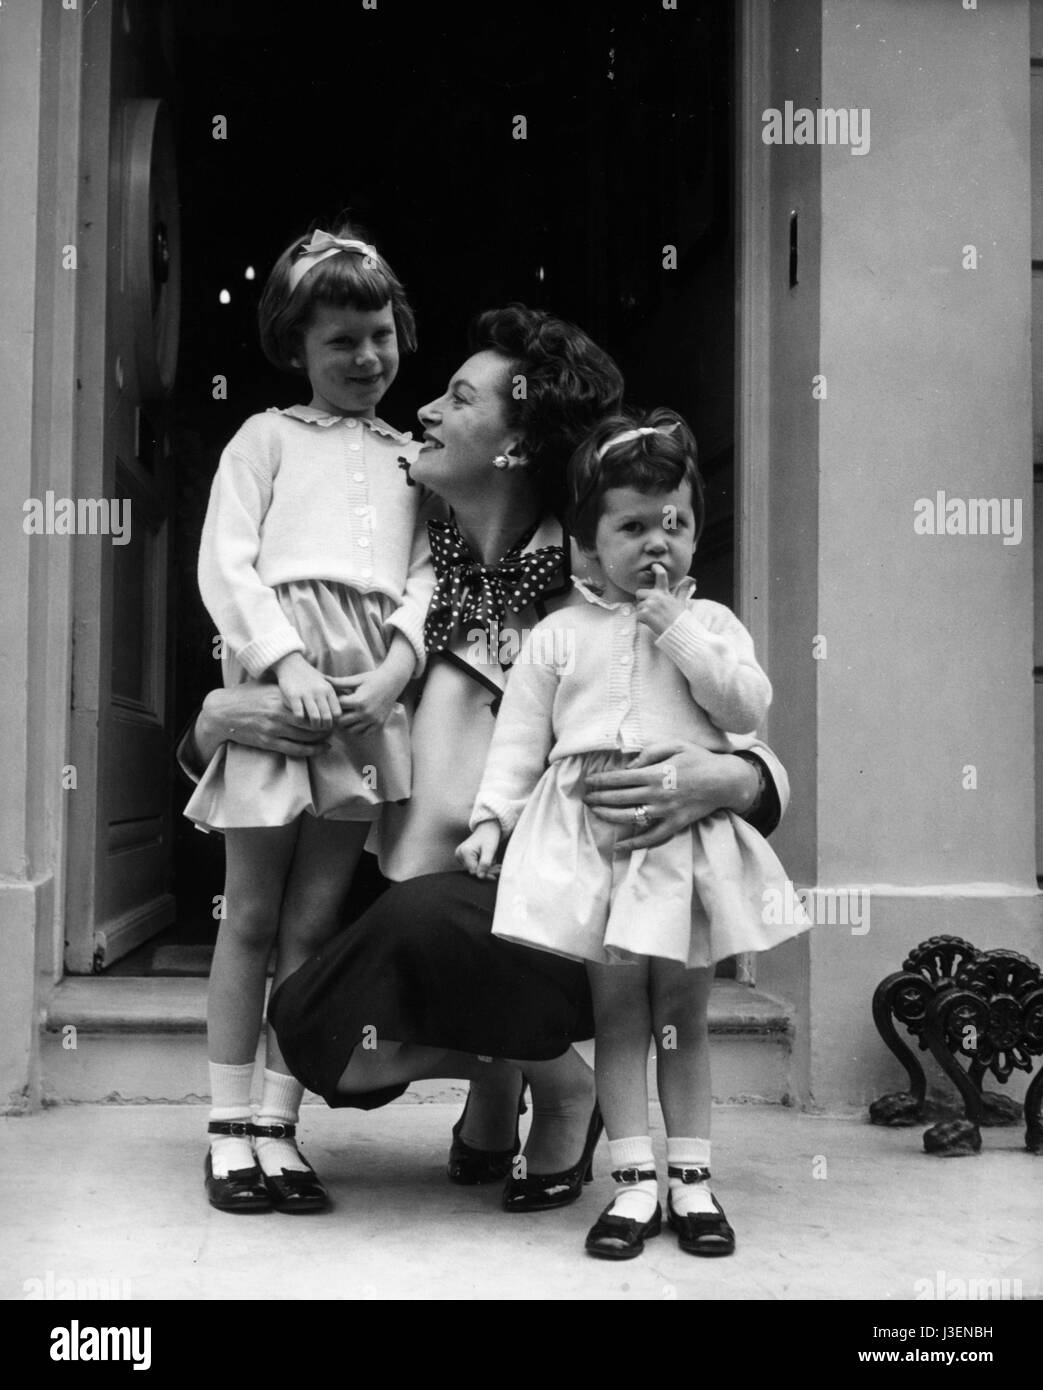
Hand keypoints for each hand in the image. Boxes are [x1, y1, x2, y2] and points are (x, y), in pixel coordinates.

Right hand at [194, 684, 331, 765]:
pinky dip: (312, 750)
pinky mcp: (268, 742)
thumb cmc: (246, 695)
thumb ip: (286, 686)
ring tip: (330, 737)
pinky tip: (322, 748)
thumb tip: (308, 680)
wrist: (222, 712)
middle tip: (335, 726)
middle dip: (327, 726)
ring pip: (306, 737)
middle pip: (312, 722)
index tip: (333, 711)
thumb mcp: (266, 685)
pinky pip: (295, 749)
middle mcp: (278, 713)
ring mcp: (273, 729)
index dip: (325, 710)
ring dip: (322, 738)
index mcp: (280, 697)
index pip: (310, 705)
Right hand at [273, 653, 339, 728]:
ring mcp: (306, 694)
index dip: (334, 721)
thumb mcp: (326, 683)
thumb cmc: (310, 677)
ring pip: (315, 718)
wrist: (291, 664)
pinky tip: (299, 720)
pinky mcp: (293, 695)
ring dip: (313, 726)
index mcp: (329, 690)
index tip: (329, 723)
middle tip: (321, 729)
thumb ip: (335, 694)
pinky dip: (300, 721)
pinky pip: (299, 714)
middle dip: (325, 727)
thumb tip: (346, 708)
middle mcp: (319, 692)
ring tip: (311, 727)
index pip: (337, 713)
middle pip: (327, 718)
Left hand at [332, 668, 401, 735]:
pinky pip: (363, 733)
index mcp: (359, 701)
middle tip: (339, 708)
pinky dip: (357, 728)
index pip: (338, 708)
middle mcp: (365, 713)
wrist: (393, 681)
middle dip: (338, 715)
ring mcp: (373, 720)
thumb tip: (322, 678)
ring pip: (351, 730)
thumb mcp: (356, 679)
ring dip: (347, 723)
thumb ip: (339, 682)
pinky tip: (356, 719)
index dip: (334, 703)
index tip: (336, 698)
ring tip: (348, 713)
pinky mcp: (378, 724)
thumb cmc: (372, 678)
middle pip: (342, 722)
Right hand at [455, 821, 502, 879]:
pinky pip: (474, 864)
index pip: (474, 871)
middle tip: (499, 870)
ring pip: (475, 868)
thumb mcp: (490, 850)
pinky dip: (483, 864)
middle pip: (474, 870)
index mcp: (464, 852)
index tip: (495, 877)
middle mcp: (459, 854)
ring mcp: (460, 855)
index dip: (485, 874)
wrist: (487, 827)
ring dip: (486, 868)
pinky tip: (492, 862)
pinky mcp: (463, 856)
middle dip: (487, 870)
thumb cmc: (489, 836)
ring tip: (497, 865)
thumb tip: (480, 877)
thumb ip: (485, 864)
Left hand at [582, 742, 759, 850]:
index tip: (588, 782)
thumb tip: (629, 766)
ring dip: (609, 816)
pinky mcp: (675, 824)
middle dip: (599, 798)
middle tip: (586, 798)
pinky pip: (652, 838)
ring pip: (630, 817)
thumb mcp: (675, 745)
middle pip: (619, 798)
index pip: (619, 778)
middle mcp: (657, 794)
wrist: (724, 780)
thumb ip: (649, 753)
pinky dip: (635, 843)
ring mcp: (665, 811)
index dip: (600, 781)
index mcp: (655, 773)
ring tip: (595, 813)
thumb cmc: (698, 759)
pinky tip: (619, 845)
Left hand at [634, 563, 685, 637]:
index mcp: (664, 592)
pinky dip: (643, 620)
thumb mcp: (681, 602)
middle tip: (651, 609)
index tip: (654, 566)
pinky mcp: (644, 613)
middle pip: (639, 592)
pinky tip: (652, 622)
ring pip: (638, 605)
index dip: (657, 569)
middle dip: (642, 600)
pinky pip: (638, 615)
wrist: (679, 632)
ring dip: (643, 612)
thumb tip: (691, 580)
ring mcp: (650, 604)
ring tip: (655, 617)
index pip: (661, 576)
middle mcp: (656, 596)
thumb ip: (683, 590)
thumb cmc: (680, 618)